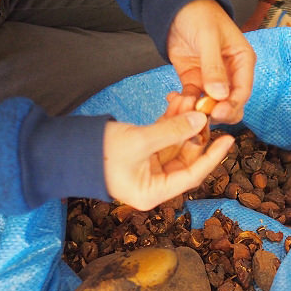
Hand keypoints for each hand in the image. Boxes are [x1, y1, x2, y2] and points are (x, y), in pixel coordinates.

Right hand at [102, 111, 234, 210]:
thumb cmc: (97, 153)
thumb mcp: (139, 141)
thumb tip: (199, 120)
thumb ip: (171, 131)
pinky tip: (177, 103)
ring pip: (174, 144)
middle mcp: (152, 184)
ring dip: (182, 122)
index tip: (228, 139)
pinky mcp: (139, 154)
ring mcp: (146, 169)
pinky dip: (169, 122)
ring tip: (190, 98)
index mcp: (153, 193)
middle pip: (185, 158)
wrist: (63, 149)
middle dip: (195, 132)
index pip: (192, 175)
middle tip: (206, 110)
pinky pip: (161, 138)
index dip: (212, 157)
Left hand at [166, 0, 255, 123]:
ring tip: (183, 106)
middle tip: (201, 115)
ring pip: (211, 106)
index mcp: (242, 61)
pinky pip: (193, 99)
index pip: (243, 91)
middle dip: (218, 113)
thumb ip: (214, 67)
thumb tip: (220, 95)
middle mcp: (231, 74)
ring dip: (198, 110)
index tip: (218, 113)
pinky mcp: (194, 81)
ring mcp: (212, 80)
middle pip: (231, 104)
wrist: (175, 6)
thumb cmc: (199, 14)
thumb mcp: (208, 38)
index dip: (233, 105)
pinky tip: (174, 100)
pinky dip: (185, 104)